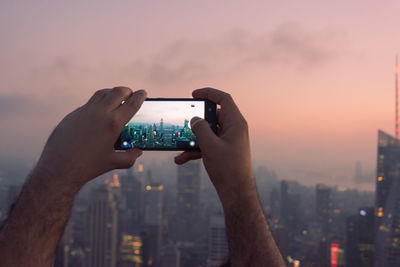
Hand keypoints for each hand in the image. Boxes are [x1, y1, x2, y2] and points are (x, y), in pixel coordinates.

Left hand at [35, 87, 146, 188]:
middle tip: (130, 94)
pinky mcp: (72, 115)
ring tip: (115, 98)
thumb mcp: (113, 162)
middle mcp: (99, 113)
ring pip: (101, 94)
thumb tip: (138, 152)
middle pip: (117, 92)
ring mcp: (84, 112)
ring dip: (111, 93)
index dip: (140, 96)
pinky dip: (97, 104)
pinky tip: (98, 113)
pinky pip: (88, 104)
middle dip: (127, 91)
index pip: (131, 104)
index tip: (143, 93)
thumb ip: (130, 157)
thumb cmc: (88, 167)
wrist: (59, 168)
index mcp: (113, 123)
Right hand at [175, 88, 252, 204]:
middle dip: (196, 120)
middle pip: (213, 116)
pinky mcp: (224, 151)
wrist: (236, 193)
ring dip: (192, 138)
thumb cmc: (228, 169)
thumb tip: (195, 119)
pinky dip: (196, 150)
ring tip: (178, 144)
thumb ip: (200, 128)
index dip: (209, 93)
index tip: (193, 94)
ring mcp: (229, 140)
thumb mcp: (209, 146)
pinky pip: (208, 145)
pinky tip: (181, 159)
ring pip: (208, 132)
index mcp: (236, 123)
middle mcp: (234, 129)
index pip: (224, 99)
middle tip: (183, 121)